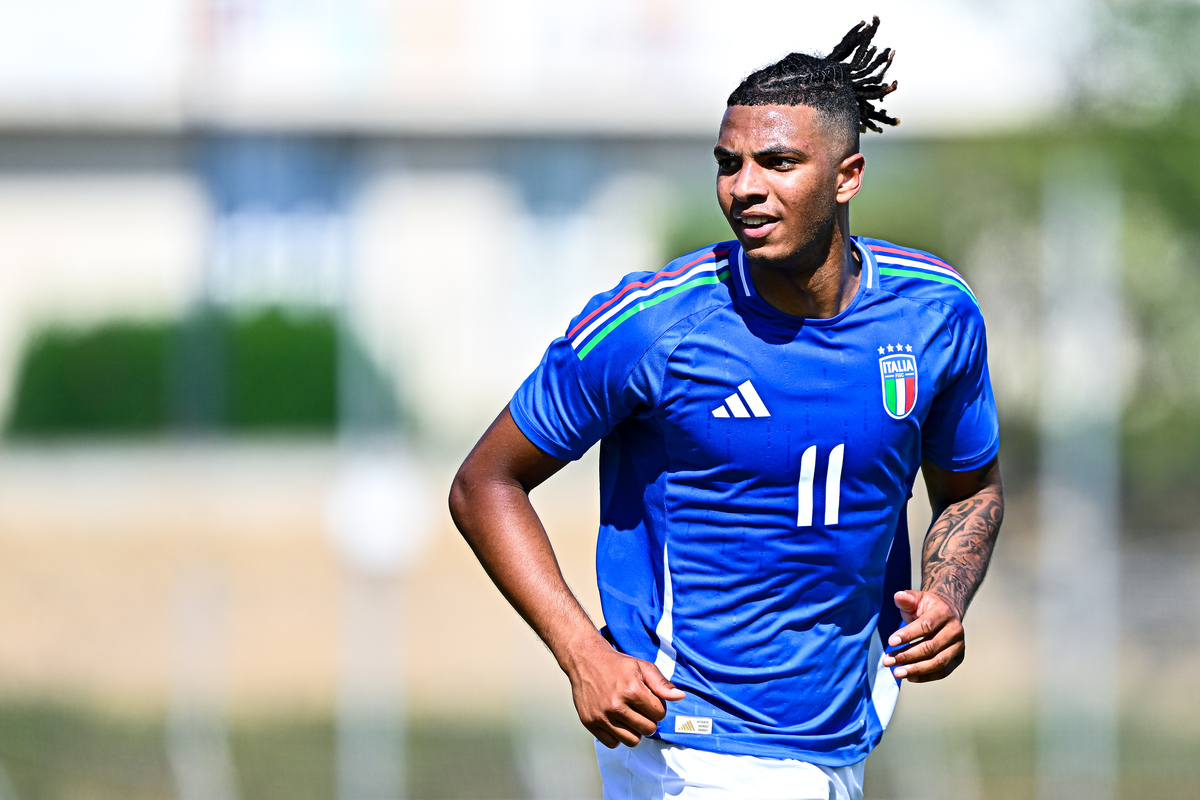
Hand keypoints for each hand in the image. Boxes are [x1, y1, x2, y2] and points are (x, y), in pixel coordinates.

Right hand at [564, 635, 685, 747]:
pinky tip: (616, 721)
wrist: (585, 659)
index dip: (657, 708)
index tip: (649, 700)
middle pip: (648, 729)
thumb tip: (680, 697)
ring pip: (632, 741)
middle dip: (648, 720)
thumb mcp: (642, 667)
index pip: (659, 714)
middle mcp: (616, 705)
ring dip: (635, 731)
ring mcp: (601, 716)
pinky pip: (612, 743)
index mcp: (632, 690)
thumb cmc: (617, 664)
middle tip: (640, 709)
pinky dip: (617, 736)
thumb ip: (662, 684)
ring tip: (630, 717)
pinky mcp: (589, 723)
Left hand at [882, 590, 964, 682]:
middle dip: (907, 655)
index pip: (926, 626)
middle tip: (887, 662)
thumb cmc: (926, 607)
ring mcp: (959, 646)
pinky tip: (909, 677)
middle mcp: (955, 630)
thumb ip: (907, 598)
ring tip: (897, 672)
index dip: (908, 635)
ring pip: (938, 662)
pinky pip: (942, 672)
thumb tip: (898, 596)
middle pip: (930, 647)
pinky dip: (926, 676)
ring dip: (916, 669)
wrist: (946, 613)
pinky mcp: (958, 658)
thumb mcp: (916, 599)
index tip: (890, 642)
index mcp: (944, 613)